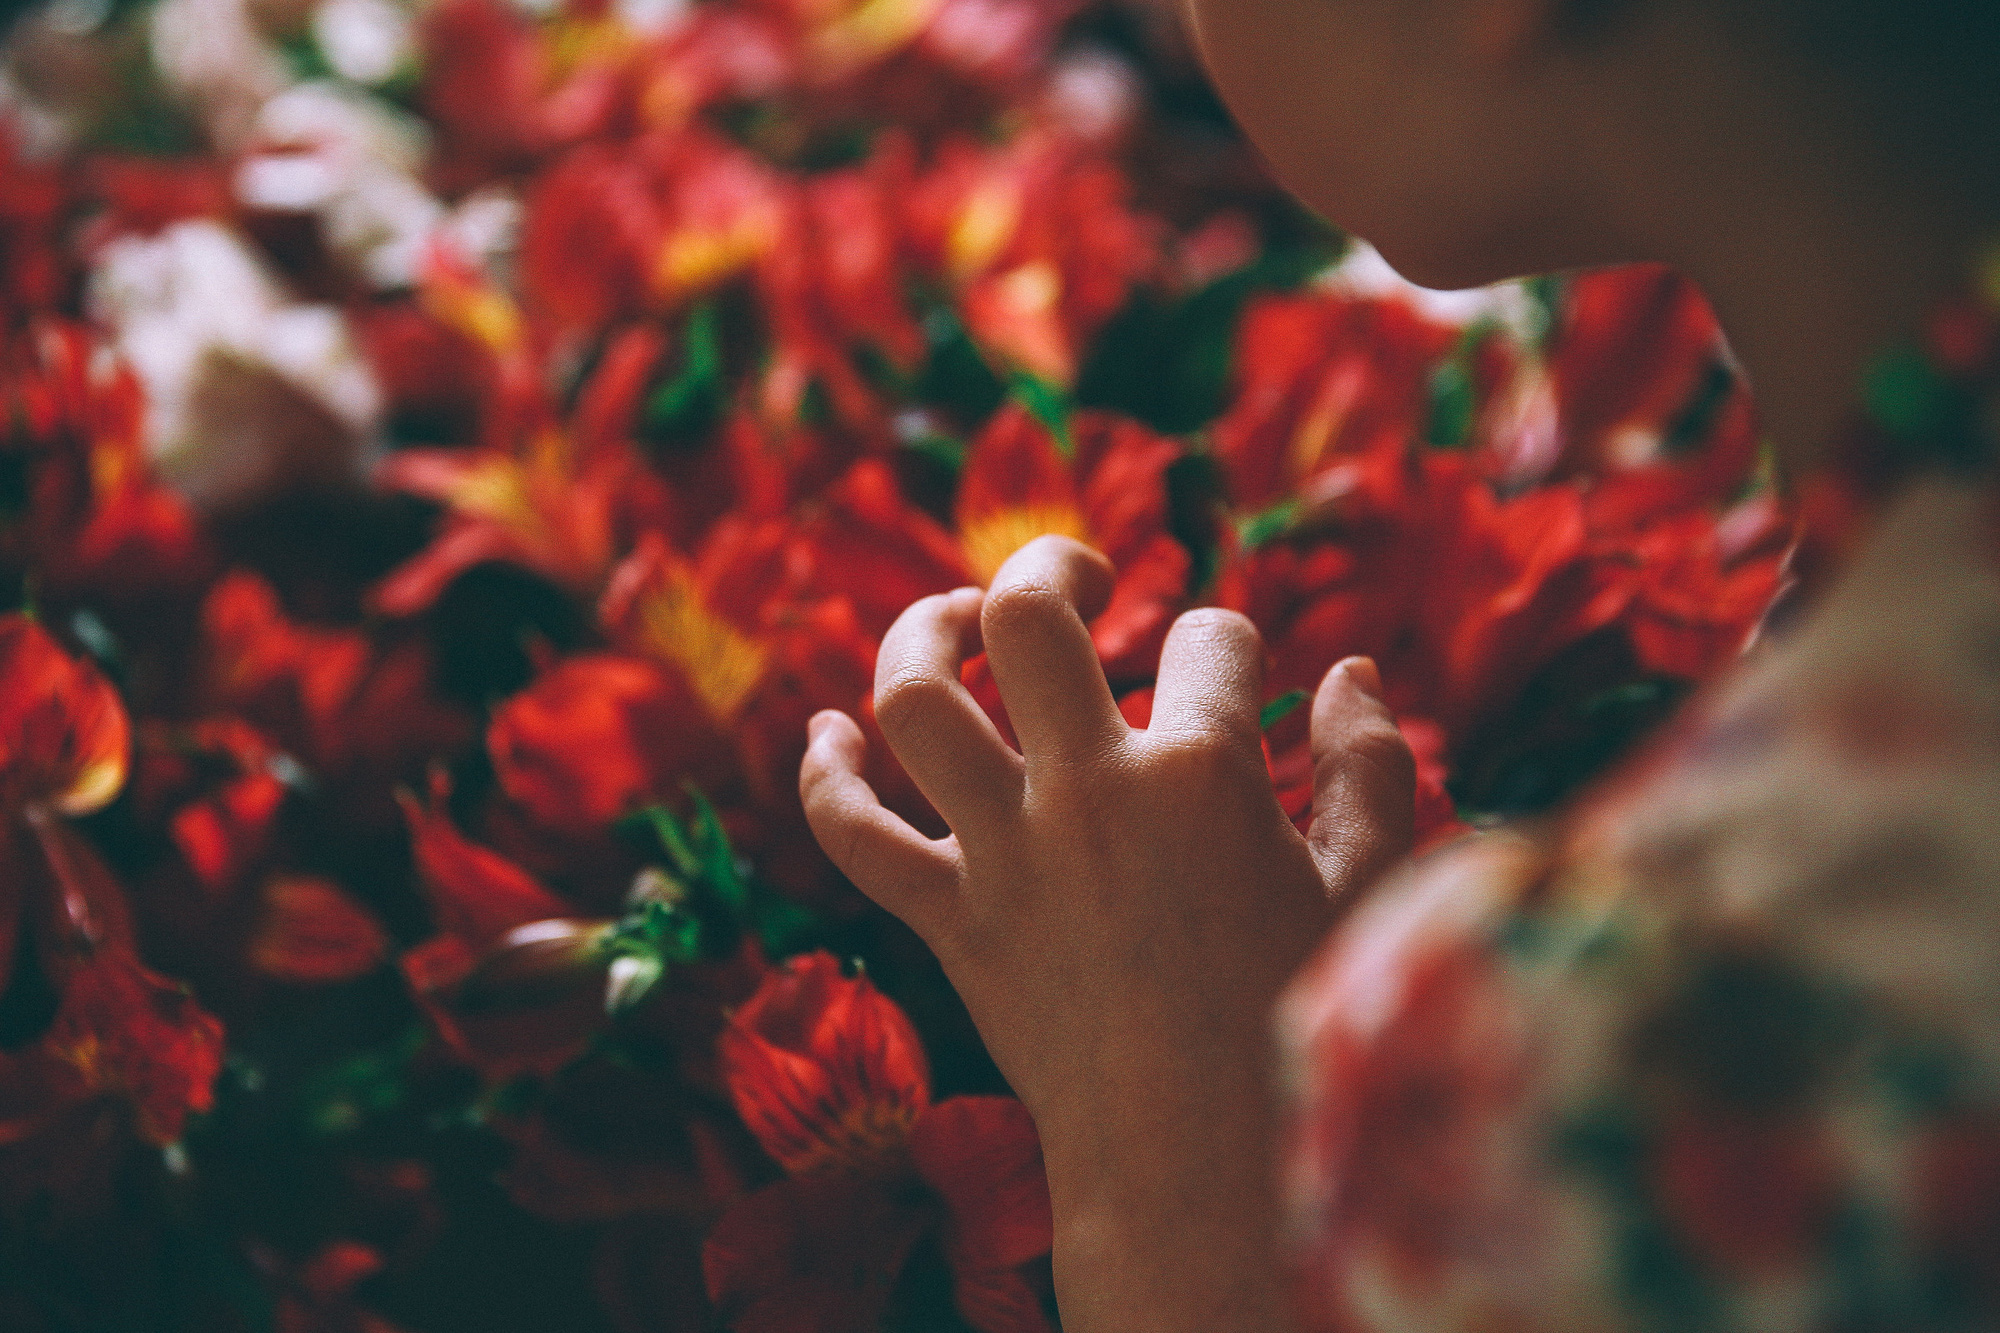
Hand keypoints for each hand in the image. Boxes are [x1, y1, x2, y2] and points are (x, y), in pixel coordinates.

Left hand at [800, 536, 1415, 1332]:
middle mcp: (1086, 792)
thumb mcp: (1371, 890)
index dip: (1232, 644)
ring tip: (954, 623)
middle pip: (1025, 616)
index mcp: (1200, 774)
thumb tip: (1348, 670)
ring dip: (919, 637)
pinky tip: (829, 734)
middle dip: (1050, 565)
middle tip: (1081, 579)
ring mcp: (1005, 854)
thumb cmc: (1300, 1024)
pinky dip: (826, 778)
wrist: (1199, 1165)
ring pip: (915, 701)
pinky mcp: (951, 921)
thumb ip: (1370, 767)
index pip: (1212, 639)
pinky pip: (854, 836)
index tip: (1239, 679)